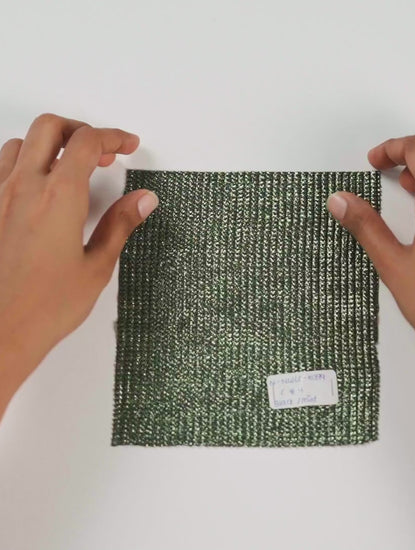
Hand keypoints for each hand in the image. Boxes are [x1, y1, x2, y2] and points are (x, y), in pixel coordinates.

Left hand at [0, 114, 157, 411]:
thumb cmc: (46, 306)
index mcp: (59, 197)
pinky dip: (23, 163)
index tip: (128, 146)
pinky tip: (36, 187)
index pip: (88, 143)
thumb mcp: (97, 265)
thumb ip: (121, 224)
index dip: (114, 137)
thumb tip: (143, 199)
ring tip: (70, 167)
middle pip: (51, 128)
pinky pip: (0, 167)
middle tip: (102, 150)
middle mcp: (24, 188)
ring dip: (50, 145)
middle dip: (81, 129)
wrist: (0, 332)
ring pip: (21, 143)